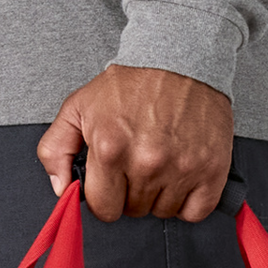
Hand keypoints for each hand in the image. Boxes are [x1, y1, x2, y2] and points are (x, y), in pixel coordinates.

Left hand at [37, 66, 233, 223]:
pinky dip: (189, 202)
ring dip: (160, 195)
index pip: (103, 209)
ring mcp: (181, 168)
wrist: (182, 56)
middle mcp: (146, 162)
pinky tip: (182, 176)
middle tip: (139, 162)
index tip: (113, 179)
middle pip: (134, 211)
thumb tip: (62, 189)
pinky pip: (195, 212)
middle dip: (132, 192)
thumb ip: (56, 149)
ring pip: (163, 212)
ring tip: (162, 162)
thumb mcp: (78, 106)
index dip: (106, 196)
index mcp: (110, 149)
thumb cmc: (131, 83)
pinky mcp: (211, 170)